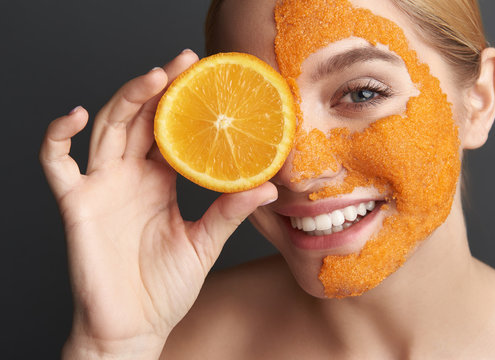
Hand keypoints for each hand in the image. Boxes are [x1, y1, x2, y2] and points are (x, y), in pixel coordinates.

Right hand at [40, 50, 276, 358]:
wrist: (135, 327)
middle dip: (158, 87)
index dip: (182, 102)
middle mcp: (130, 176)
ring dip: (125, 99)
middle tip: (184, 61)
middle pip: (138, 118)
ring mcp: (102, 187)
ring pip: (106, 129)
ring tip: (154, 78)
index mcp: (159, 180)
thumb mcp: (204, 243)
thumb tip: (269, 186)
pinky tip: (73, 115)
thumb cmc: (165, 287)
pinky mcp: (76, 205)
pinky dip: (56, 137)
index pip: (168, 129)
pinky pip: (55, 164)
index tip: (205, 78)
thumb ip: (230, 212)